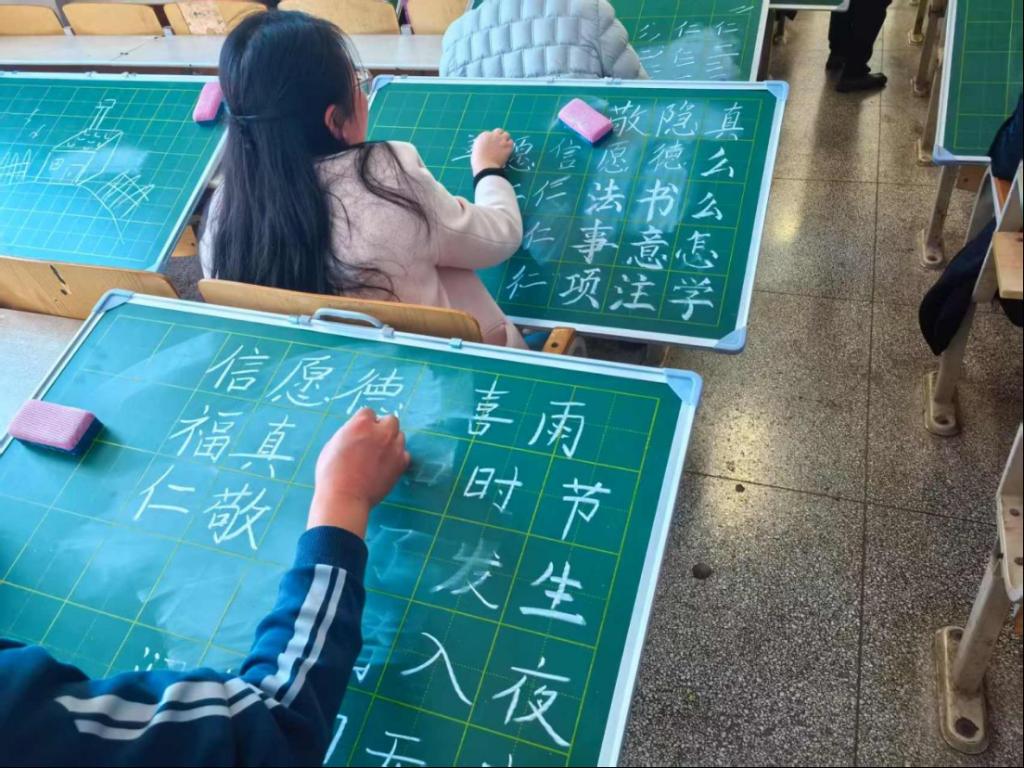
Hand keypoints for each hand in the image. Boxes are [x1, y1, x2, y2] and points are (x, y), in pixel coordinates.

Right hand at [307, 408, 409, 537]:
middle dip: (383, 428)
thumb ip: (349, 434)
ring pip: (400, 436)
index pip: (369, 412)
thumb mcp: (332, 445)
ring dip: (392, 441)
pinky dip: (398, 457)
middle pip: (391, 420)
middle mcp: (381, 432)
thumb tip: (356, 433)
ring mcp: (394, 447)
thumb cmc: (331, 473)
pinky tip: (387, 466)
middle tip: (374, 441)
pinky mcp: (401, 463)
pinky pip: (405, 454)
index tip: (360, 433)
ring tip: (380, 455)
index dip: (364, 422)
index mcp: (361, 424)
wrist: (345, 497)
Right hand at [471, 128, 513, 174]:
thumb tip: (486, 145)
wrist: (485, 166)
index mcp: (484, 135)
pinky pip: (511, 142)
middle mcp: (493, 135)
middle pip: (499, 131)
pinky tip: (507, 150)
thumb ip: (482, 144)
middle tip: (499, 143)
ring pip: (506, 134)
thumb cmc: (478, 160)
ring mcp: (501, 140)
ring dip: (505, 139)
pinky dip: (510, 145)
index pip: (490, 133)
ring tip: (504, 146)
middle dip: (499, 136)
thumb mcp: (476, 148)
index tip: (491, 144)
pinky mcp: (508, 146)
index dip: (491, 139)